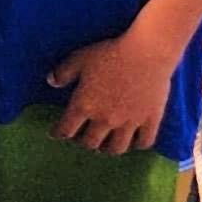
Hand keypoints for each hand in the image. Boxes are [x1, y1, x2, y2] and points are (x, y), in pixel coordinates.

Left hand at [47, 27, 176, 154]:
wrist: (146, 53)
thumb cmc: (109, 54)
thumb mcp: (79, 59)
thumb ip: (63, 72)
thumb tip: (51, 82)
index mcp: (84, 105)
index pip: (66, 129)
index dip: (58, 133)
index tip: (55, 134)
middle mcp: (105, 119)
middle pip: (91, 143)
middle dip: (84, 142)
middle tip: (83, 138)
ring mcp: (129, 122)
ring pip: (117, 148)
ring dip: (109, 149)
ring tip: (106, 145)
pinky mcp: (150, 120)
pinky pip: (145, 142)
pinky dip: (138, 144)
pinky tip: (135, 141)